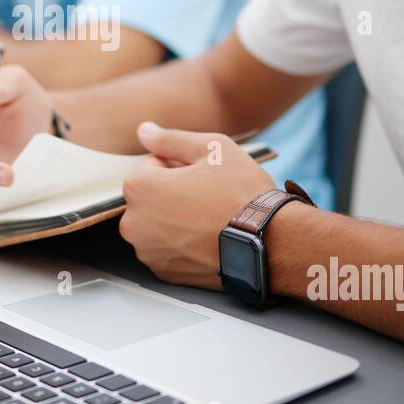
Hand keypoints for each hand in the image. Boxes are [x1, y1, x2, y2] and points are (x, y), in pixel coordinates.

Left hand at [119, 122, 276, 289]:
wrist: (270, 242)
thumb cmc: (241, 193)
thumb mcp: (211, 148)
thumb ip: (170, 139)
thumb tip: (144, 131)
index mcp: (139, 188)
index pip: (150, 165)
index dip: (179, 164)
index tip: (202, 174)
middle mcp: (134, 223)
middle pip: (150, 195)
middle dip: (172, 191)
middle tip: (208, 195)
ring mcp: (148, 251)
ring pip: (157, 223)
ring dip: (175, 217)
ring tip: (209, 216)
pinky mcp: (164, 272)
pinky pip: (167, 248)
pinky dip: (182, 242)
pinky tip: (207, 237)